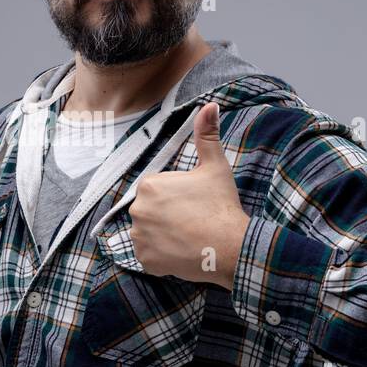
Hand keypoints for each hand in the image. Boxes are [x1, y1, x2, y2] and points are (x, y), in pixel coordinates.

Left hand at [127, 102, 249, 288]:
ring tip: (187, 236)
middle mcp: (137, 210)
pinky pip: (149, 256)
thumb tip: (209, 106)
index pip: (156, 191)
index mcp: (149, 185)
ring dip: (162, 236)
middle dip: (166, 216)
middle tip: (192, 220)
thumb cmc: (221, 205)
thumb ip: (207, 135)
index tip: (193, 203)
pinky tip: (181, 251)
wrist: (229, 247)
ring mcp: (139, 237)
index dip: (175, 197)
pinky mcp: (145, 261)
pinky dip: (161, 256)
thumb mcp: (215, 166)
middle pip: (149, 211)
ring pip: (148, 233)